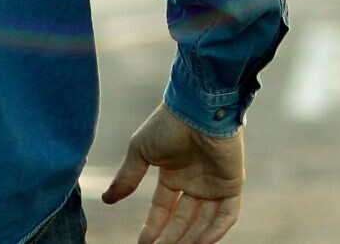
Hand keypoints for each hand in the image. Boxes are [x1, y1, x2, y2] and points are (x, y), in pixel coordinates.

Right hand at [101, 104, 243, 243]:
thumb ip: (127, 177)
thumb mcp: (140, 151)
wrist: (197, 108)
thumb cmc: (168, 124)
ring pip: (204, 222)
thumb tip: (107, 199)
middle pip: (182, 220)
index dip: (153, 227)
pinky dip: (215, 231)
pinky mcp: (232, 184)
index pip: (163, 208)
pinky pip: (227, 214)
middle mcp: (194, 182)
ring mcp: (214, 184)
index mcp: (173, 174)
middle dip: (171, 239)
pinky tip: (199, 243)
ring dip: (191, 240)